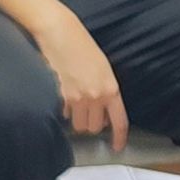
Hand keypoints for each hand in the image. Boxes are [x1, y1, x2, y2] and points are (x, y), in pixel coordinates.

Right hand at [31, 3, 127, 146]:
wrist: (60, 33)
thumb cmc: (81, 46)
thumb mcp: (102, 68)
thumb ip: (105, 90)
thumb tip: (102, 110)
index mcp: (111, 88)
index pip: (119, 121)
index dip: (119, 137)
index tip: (117, 146)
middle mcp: (96, 96)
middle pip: (94, 128)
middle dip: (91, 124)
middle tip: (88, 113)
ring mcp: (77, 97)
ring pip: (78, 125)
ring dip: (77, 120)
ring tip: (75, 105)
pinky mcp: (60, 96)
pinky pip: (64, 114)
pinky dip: (64, 111)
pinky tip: (64, 98)